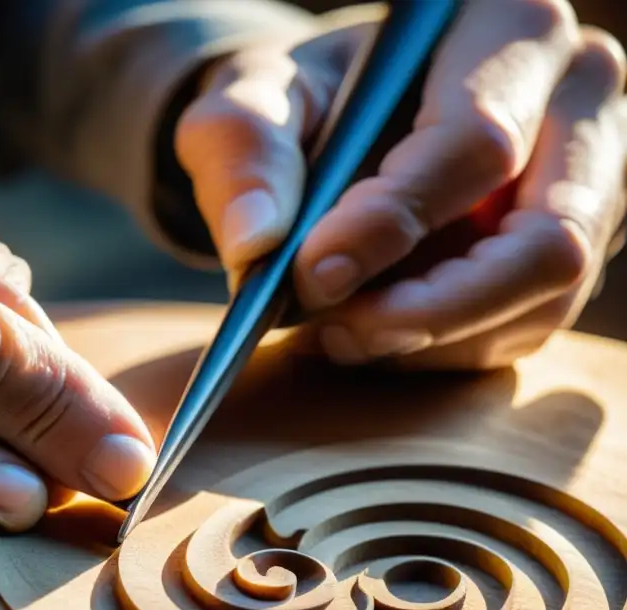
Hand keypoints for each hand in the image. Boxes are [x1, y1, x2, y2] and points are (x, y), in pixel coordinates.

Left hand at [175, 0, 626, 369]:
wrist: (348, 115)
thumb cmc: (312, 96)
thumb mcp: (258, 97)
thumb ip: (246, 150)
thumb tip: (254, 241)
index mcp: (506, 29)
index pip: (475, 144)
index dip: (393, 223)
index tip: (311, 275)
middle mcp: (576, 99)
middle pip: (545, 241)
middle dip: (429, 309)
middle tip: (333, 332)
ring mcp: (592, 180)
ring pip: (543, 297)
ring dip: (433, 338)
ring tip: (336, 333)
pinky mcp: (576, 245)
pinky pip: (529, 325)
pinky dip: (443, 348)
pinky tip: (372, 333)